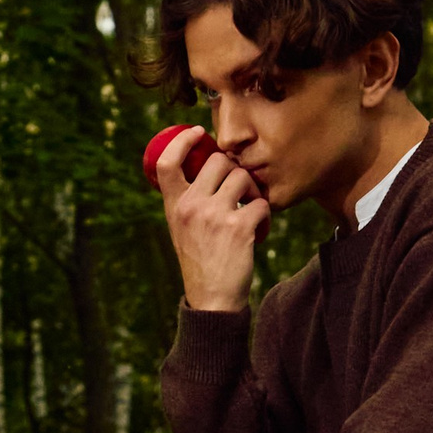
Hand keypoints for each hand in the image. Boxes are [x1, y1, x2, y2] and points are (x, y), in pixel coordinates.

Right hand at [160, 136, 268, 312]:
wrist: (212, 299)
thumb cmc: (201, 262)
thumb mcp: (181, 229)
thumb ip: (188, 201)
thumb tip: (206, 171)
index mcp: (173, 206)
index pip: (167, 161)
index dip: (182, 140)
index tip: (199, 133)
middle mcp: (190, 206)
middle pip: (218, 161)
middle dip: (234, 171)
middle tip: (240, 190)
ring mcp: (214, 215)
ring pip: (243, 178)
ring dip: (253, 191)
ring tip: (251, 210)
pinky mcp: (238, 228)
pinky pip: (261, 204)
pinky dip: (265, 215)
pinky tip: (259, 230)